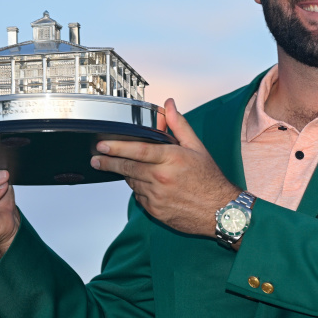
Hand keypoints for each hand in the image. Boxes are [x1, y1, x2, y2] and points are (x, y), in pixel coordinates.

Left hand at [90, 98, 239, 237]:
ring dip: (127, 174)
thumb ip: (179, 125)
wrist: (220, 211)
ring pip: (132, 182)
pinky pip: (139, 197)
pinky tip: (146, 183)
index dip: (117, 147)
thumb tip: (168, 105)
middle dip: (109, 162)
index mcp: (172, 159)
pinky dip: (139, 189)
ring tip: (124, 167)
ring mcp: (157, 197)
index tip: (102, 145)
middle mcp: (162, 178)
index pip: (138, 150)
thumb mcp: (197, 147)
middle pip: (128, 167)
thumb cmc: (210, 179)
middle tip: (97, 158)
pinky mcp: (156, 211)